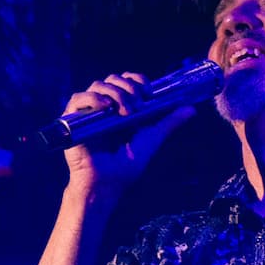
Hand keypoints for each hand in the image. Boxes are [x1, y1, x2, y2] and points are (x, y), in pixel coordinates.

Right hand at [60, 74, 194, 198]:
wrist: (106, 185)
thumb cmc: (125, 168)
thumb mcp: (150, 140)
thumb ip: (167, 123)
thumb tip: (191, 108)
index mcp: (121, 108)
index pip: (127, 81)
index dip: (137, 80)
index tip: (148, 91)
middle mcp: (104, 107)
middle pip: (113, 79)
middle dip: (128, 87)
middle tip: (138, 105)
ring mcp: (88, 113)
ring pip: (97, 85)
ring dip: (115, 92)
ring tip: (125, 111)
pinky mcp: (73, 121)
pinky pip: (78, 98)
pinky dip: (92, 98)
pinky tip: (106, 108)